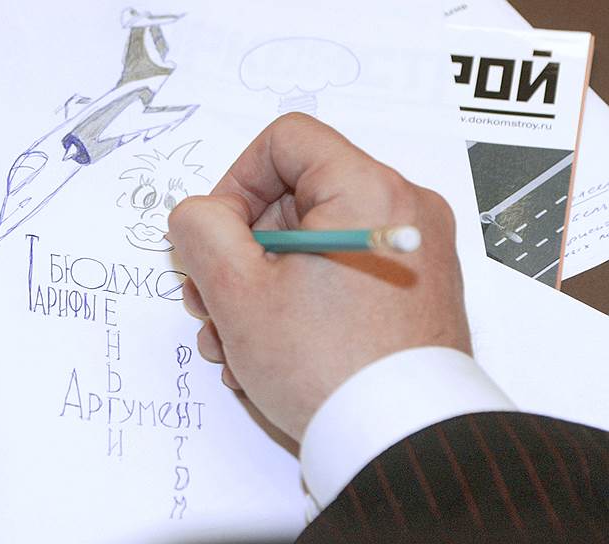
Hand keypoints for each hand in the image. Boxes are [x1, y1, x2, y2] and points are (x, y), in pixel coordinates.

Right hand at [168, 113, 471, 441]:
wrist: (400, 441)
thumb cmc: (325, 368)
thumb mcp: (237, 291)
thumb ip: (200, 230)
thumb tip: (199, 216)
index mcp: (368, 191)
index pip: (285, 141)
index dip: (234, 181)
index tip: (214, 236)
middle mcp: (401, 211)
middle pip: (295, 199)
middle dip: (238, 250)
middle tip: (208, 302)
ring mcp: (412, 254)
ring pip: (312, 244)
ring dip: (258, 285)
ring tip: (231, 342)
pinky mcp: (413, 292)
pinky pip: (340, 275)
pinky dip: (298, 301)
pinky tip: (266, 351)